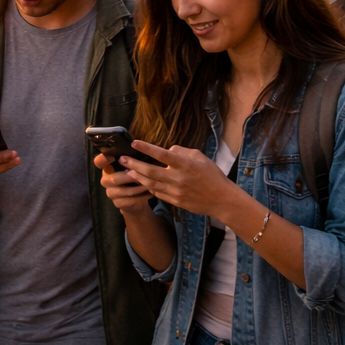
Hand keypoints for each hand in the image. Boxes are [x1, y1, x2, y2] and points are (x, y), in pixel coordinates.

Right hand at [96, 152, 152, 215]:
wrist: (136, 198)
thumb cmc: (135, 176)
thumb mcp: (133, 166)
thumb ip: (133, 158)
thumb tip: (144, 149)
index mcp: (108, 167)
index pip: (99, 162)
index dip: (104, 159)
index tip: (114, 157)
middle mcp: (106, 179)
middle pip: (113, 178)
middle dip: (128, 176)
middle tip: (139, 173)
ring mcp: (111, 193)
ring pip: (124, 191)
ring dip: (138, 187)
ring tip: (150, 183)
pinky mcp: (118, 204)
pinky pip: (130, 200)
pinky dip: (141, 196)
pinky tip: (150, 193)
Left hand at [119, 140, 250, 217]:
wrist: (221, 199)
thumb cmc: (211, 175)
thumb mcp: (199, 157)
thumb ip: (181, 152)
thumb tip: (167, 150)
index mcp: (185, 164)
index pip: (162, 154)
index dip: (147, 148)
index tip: (134, 143)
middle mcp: (178, 178)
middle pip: (151, 171)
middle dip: (134, 165)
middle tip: (122, 159)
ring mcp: (176, 191)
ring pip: (151, 184)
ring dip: (138, 177)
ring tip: (128, 171)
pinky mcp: (175, 201)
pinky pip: (158, 193)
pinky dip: (149, 187)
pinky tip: (144, 182)